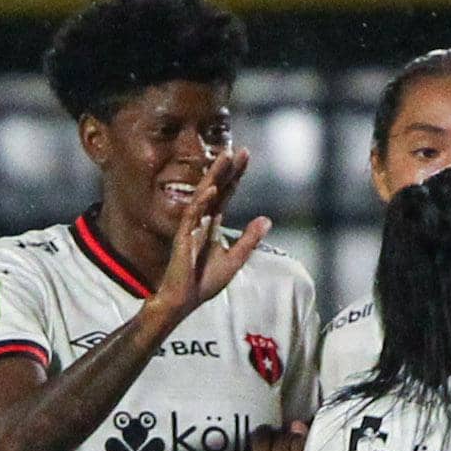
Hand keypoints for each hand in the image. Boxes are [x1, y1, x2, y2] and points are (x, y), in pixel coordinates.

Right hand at [140, 146, 269, 326]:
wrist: (183, 300)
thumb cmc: (204, 282)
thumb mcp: (234, 260)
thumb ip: (249, 240)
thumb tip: (267, 220)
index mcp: (212, 224)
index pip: (226, 194)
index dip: (235, 176)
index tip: (245, 156)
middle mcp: (201, 220)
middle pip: (216, 188)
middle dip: (227, 170)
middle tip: (240, 151)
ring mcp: (191, 226)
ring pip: (204, 195)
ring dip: (214, 176)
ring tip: (225, 158)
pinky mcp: (183, 236)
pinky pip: (192, 214)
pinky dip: (202, 201)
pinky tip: (212, 188)